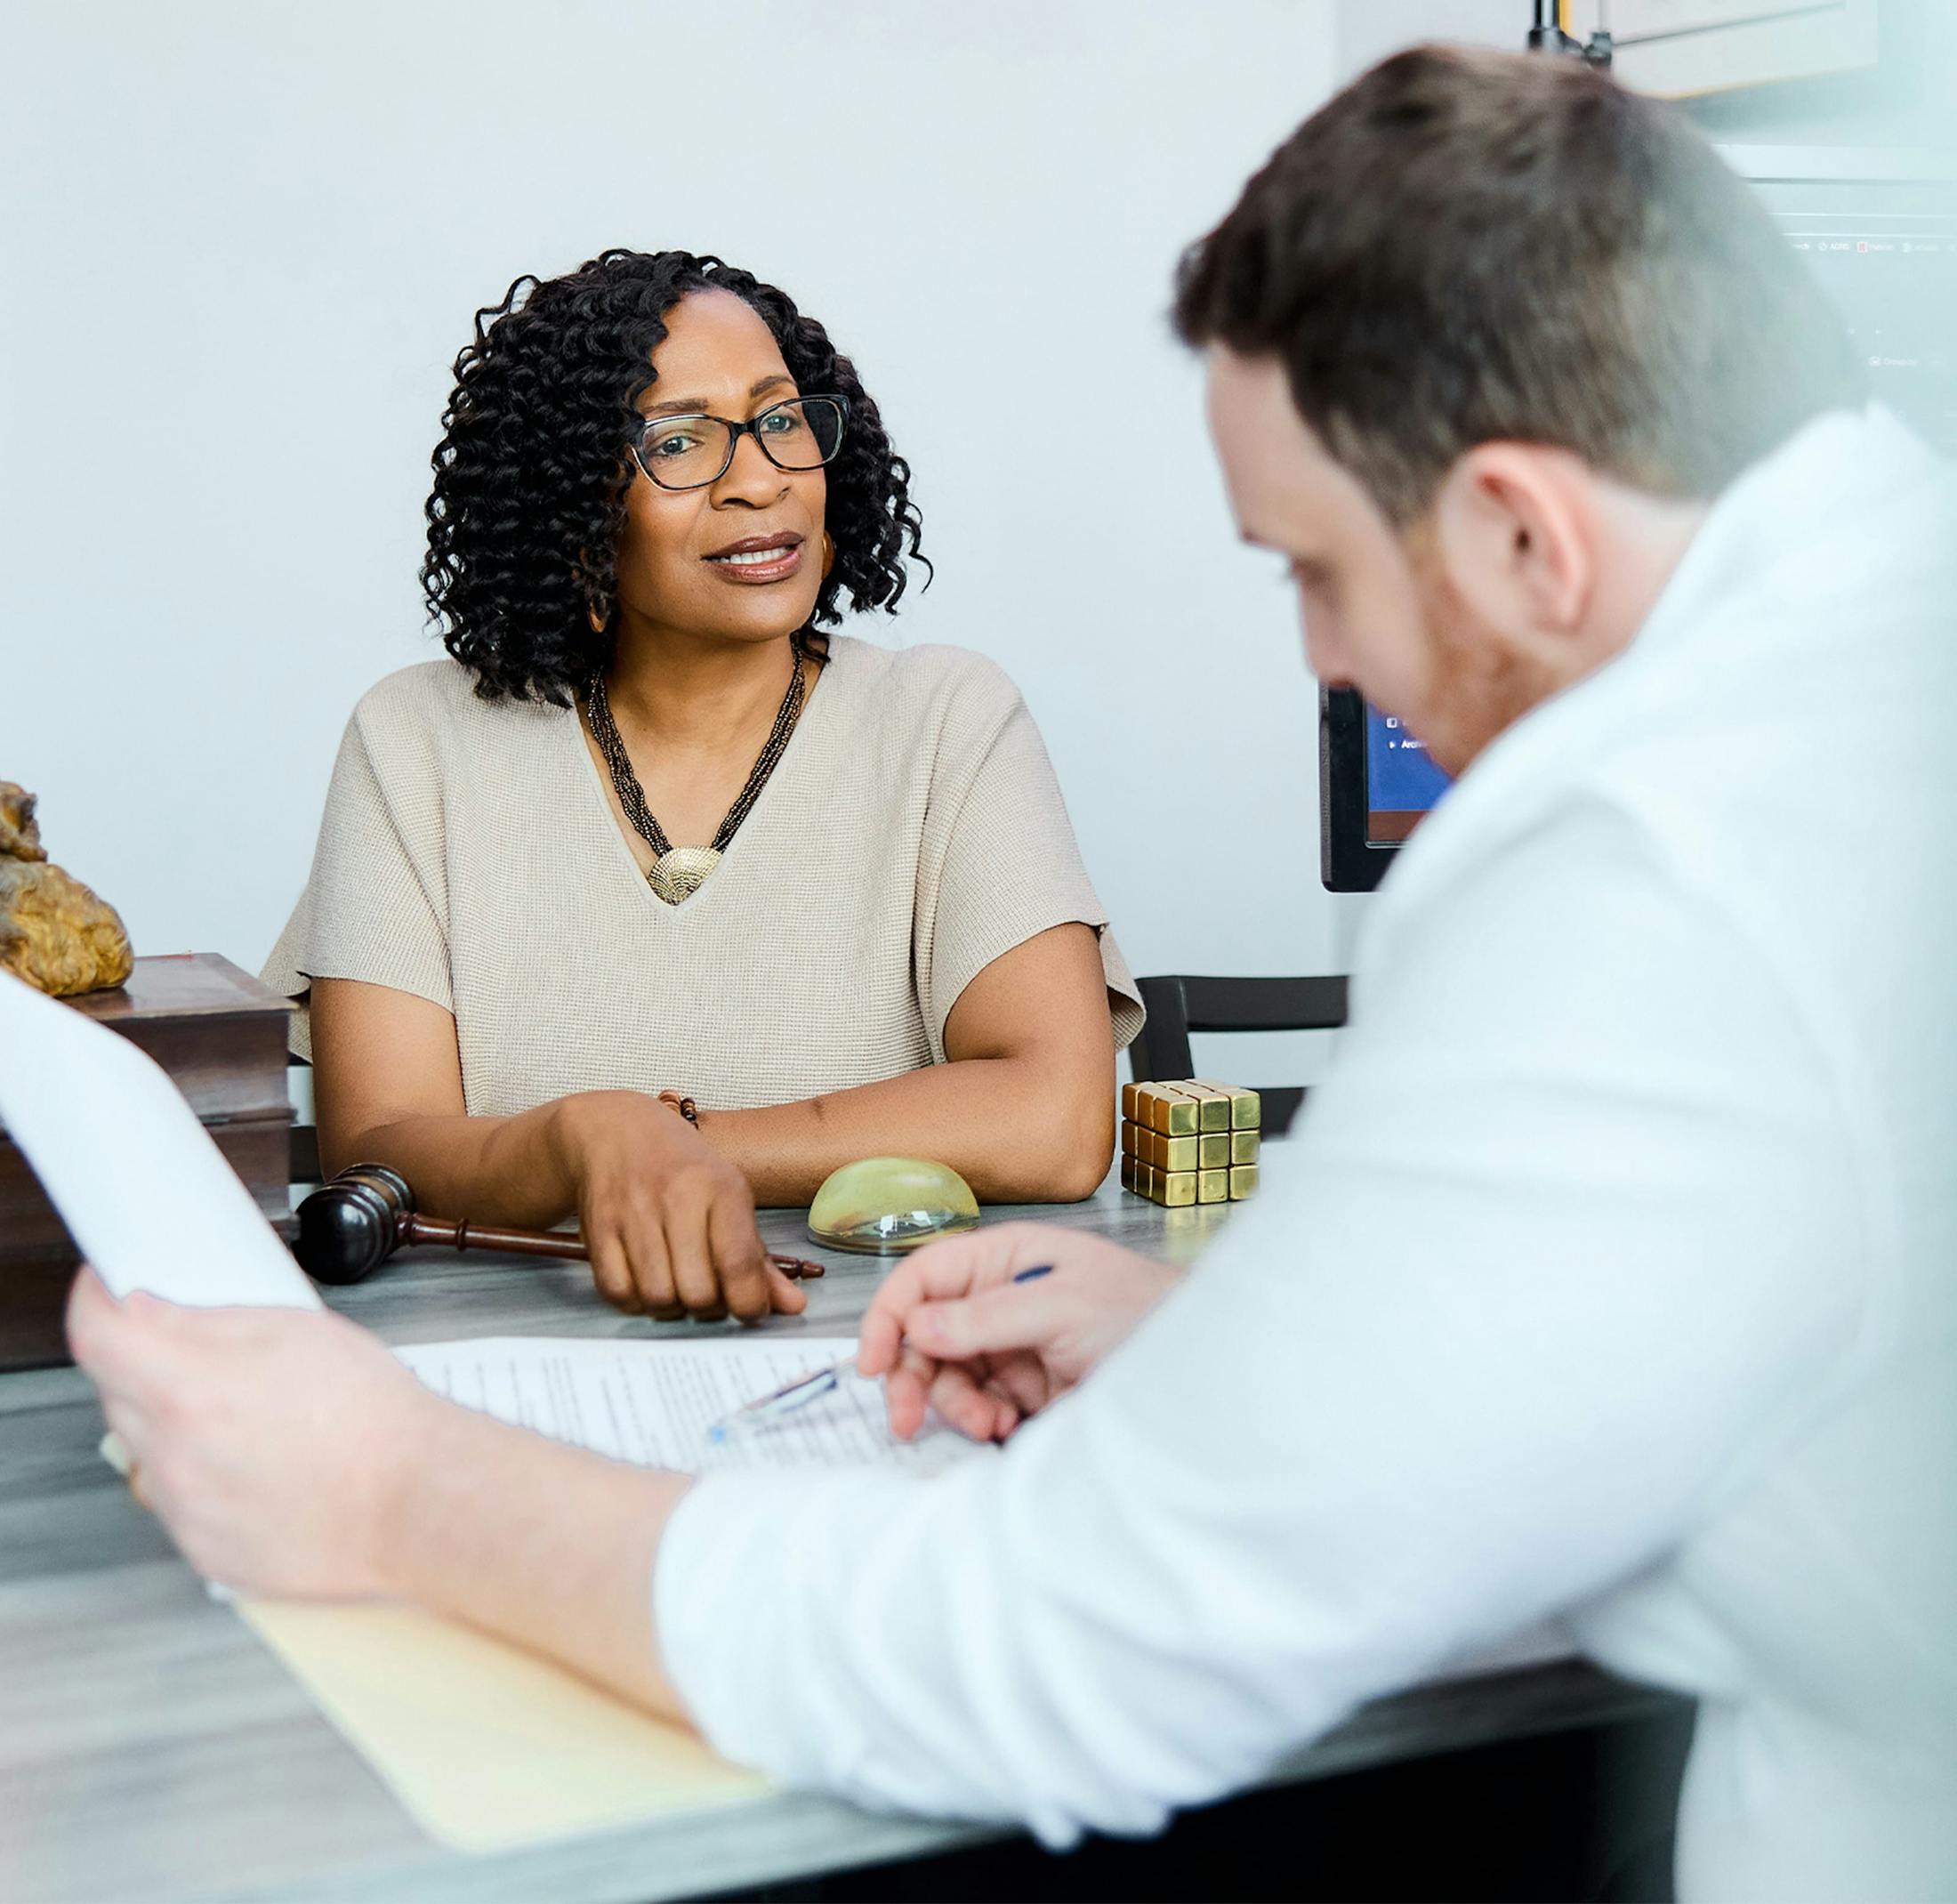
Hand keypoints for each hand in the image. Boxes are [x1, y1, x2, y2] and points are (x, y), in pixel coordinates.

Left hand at [65, 1269, 433, 1598]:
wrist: (417, 1500)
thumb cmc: (375, 1419)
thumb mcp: (296, 1330)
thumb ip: (207, 1319)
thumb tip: (149, 1312)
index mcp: (189, 1391)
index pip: (95, 1337)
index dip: (94, 1301)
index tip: (106, 1291)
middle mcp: (172, 1459)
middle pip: (119, 1395)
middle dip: (149, 1364)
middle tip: (210, 1354)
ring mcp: (185, 1514)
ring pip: (151, 1454)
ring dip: (181, 1427)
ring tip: (258, 1420)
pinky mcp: (207, 1555)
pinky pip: (182, 1505)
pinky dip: (208, 1481)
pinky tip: (266, 1467)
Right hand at [555, 1092, 804, 1322]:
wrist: (616, 1130)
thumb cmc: (683, 1168)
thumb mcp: (730, 1198)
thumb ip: (759, 1259)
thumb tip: (792, 1306)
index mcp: (721, 1187)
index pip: (739, 1264)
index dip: (750, 1303)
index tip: (751, 1309)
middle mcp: (677, 1198)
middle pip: (698, 1293)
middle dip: (709, 1308)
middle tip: (710, 1294)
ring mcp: (633, 1213)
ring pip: (658, 1298)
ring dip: (672, 1307)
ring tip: (678, 1286)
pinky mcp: (598, 1228)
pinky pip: (618, 1292)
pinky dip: (636, 1301)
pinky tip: (646, 1283)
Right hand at [856, 1222, 1180, 1442]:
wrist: (1199, 1366)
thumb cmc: (1142, 1313)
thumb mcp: (1062, 1309)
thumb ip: (988, 1318)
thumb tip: (917, 1327)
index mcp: (1003, 1259)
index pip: (923, 1279)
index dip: (889, 1317)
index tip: (872, 1364)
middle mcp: (998, 1297)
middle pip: (924, 1335)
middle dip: (913, 1377)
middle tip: (907, 1421)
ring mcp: (1012, 1344)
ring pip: (947, 1377)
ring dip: (955, 1406)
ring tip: (988, 1424)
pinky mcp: (1027, 1387)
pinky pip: (979, 1405)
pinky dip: (981, 1421)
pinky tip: (1004, 1426)